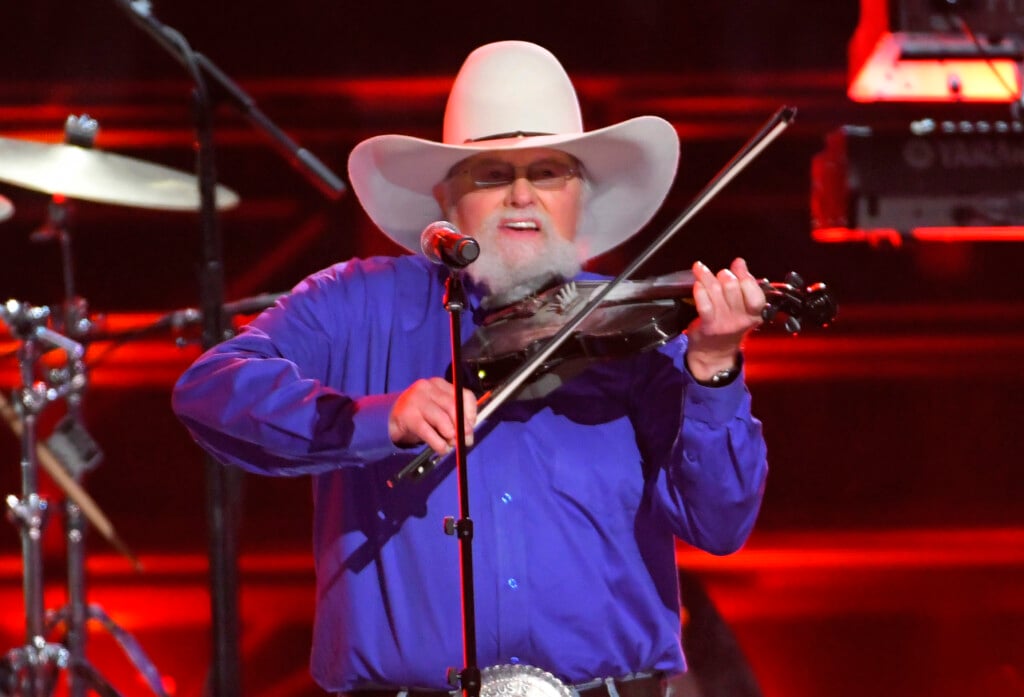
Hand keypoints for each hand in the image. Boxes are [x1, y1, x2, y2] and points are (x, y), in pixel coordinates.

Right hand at [388, 377, 476, 452]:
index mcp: (439, 384)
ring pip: (441, 419)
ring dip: (450, 436)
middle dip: (462, 427)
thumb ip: (455, 419)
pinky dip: (438, 443)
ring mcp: (416, 400)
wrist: (392, 417)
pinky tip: (441, 449)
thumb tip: (468, 436)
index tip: (471, 427)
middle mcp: (428, 388)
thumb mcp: (439, 412)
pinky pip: (427, 431)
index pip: (462, 395)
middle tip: (464, 441)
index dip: (471, 413)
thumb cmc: (421, 415)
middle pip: (453, 406)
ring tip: (451, 445)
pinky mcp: (407, 415)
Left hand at [686, 258, 764, 379]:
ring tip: (700, 269)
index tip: (738, 264)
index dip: (745, 275)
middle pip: (733, 287)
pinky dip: (699, 291)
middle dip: (725, 275)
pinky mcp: (708, 326)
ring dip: (707, 276)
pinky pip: (704, 304)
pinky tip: (696, 284)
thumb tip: (740, 263)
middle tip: (720, 275)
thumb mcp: (744, 309)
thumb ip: (744, 286)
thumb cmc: (729, 326)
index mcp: (755, 314)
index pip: (756, 293)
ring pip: (716, 291)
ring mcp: (724, 323)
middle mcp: (741, 319)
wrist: (714, 354)